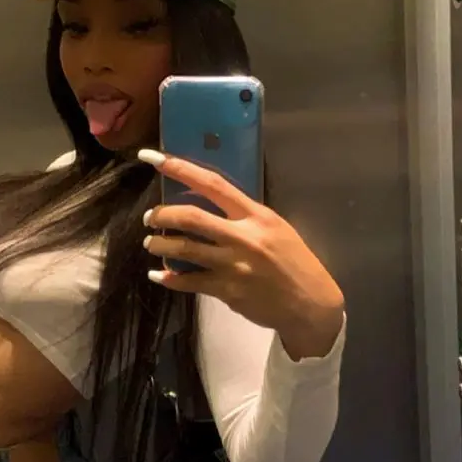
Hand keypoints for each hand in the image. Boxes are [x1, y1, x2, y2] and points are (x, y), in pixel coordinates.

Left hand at [137, 149, 344, 356]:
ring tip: (151, 244)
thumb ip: (245, 217)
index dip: (180, 168)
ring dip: (160, 245)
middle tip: (151, 217)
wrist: (310, 303)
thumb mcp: (276, 228)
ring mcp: (234, 265)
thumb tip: (209, 206)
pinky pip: (189, 282)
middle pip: (191, 217)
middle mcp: (243, 237)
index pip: (213, 184)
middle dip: (162, 214)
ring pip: (184, 249)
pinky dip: (169, 278)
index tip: (154, 158)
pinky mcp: (227, 290)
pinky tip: (158, 275)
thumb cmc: (295, 262)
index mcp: (257, 216)